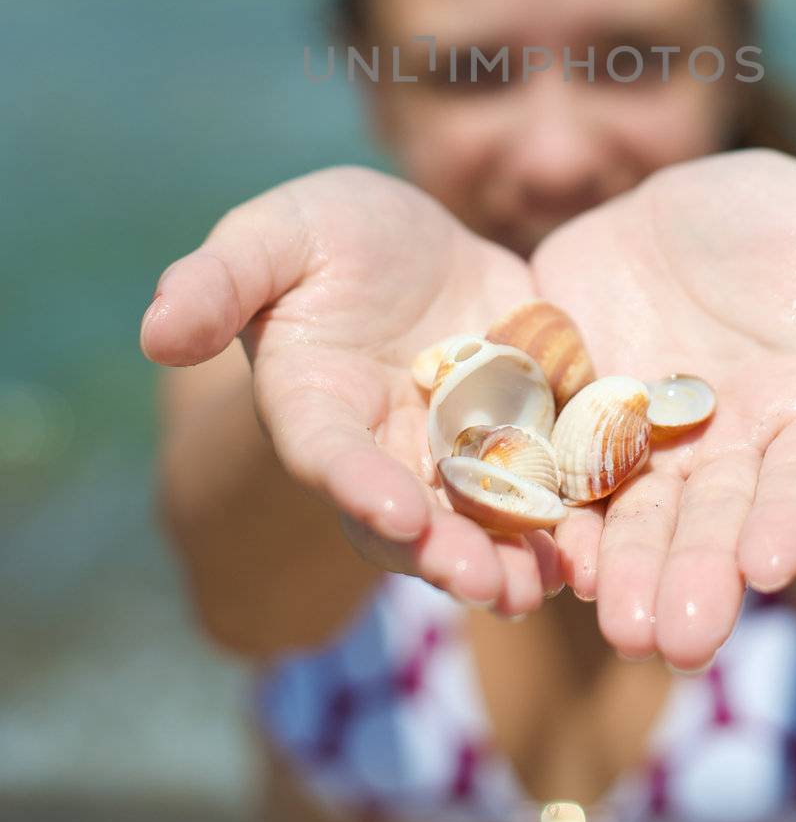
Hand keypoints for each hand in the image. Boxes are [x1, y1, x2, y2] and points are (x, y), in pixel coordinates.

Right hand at [140, 167, 562, 614]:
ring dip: (518, 556)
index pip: (330, 456)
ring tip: (558, 580)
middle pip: (414, 519)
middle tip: (491, 585)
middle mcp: (386, 449)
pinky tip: (613, 534)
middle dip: (449, 554)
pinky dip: (578, 512)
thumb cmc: (321, 237)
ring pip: (486, 521)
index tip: (395, 510)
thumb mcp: (272, 235)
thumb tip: (156, 330)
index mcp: (317, 406)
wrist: (405, 244)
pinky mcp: (526, 431)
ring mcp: (458, 449)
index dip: (358, 485)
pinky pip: (552, 483)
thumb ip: (218, 281)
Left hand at [531, 148, 795, 670]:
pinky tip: (547, 556)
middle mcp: (727, 443)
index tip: (775, 564)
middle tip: (680, 642)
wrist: (666, 208)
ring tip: (615, 628)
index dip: (793, 517)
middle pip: (717, 519)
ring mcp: (647, 440)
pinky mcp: (574, 422)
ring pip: (639, 516)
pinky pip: (563, 476)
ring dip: (627, 572)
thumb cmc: (773, 215)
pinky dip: (558, 516)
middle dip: (700, 577)